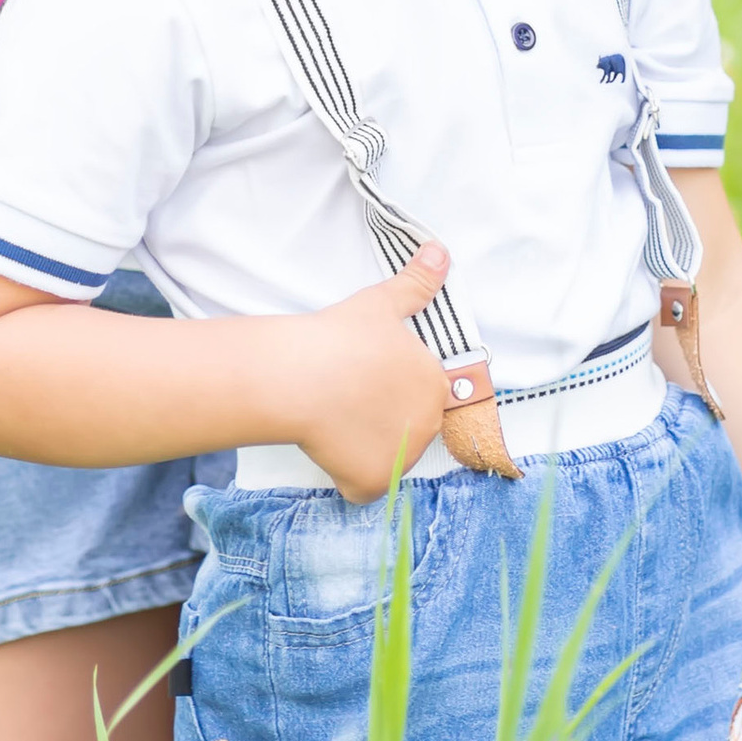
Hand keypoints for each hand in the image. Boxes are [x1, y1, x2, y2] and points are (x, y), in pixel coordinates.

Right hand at [280, 242, 457, 500]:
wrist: (301, 375)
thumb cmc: (339, 337)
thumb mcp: (381, 303)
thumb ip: (416, 283)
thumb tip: (440, 252)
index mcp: (434, 382)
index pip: (420, 396)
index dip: (388, 391)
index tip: (362, 382)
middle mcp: (428, 422)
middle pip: (406, 431)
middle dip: (379, 422)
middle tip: (344, 401)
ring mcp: (404, 456)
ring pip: (386, 460)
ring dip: (363, 448)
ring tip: (333, 419)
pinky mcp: (376, 481)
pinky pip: (364, 489)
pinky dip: (347, 477)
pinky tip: (328, 448)